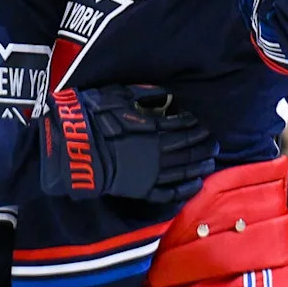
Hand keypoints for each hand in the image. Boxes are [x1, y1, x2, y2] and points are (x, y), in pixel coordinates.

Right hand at [39, 85, 217, 202]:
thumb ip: (144, 95)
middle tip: (213, 142)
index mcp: (154, 129)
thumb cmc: (93, 119)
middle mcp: (159, 152)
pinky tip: (196, 185)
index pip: (183, 126)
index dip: (195, 124)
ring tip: (210, 161)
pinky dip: (186, 188)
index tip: (202, 122)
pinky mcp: (143, 190)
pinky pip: (170, 192)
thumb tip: (164, 94)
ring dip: (200, 165)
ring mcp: (152, 174)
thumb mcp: (118, 96)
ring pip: (184, 170)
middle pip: (189, 148)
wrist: (73, 150)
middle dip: (203, 145)